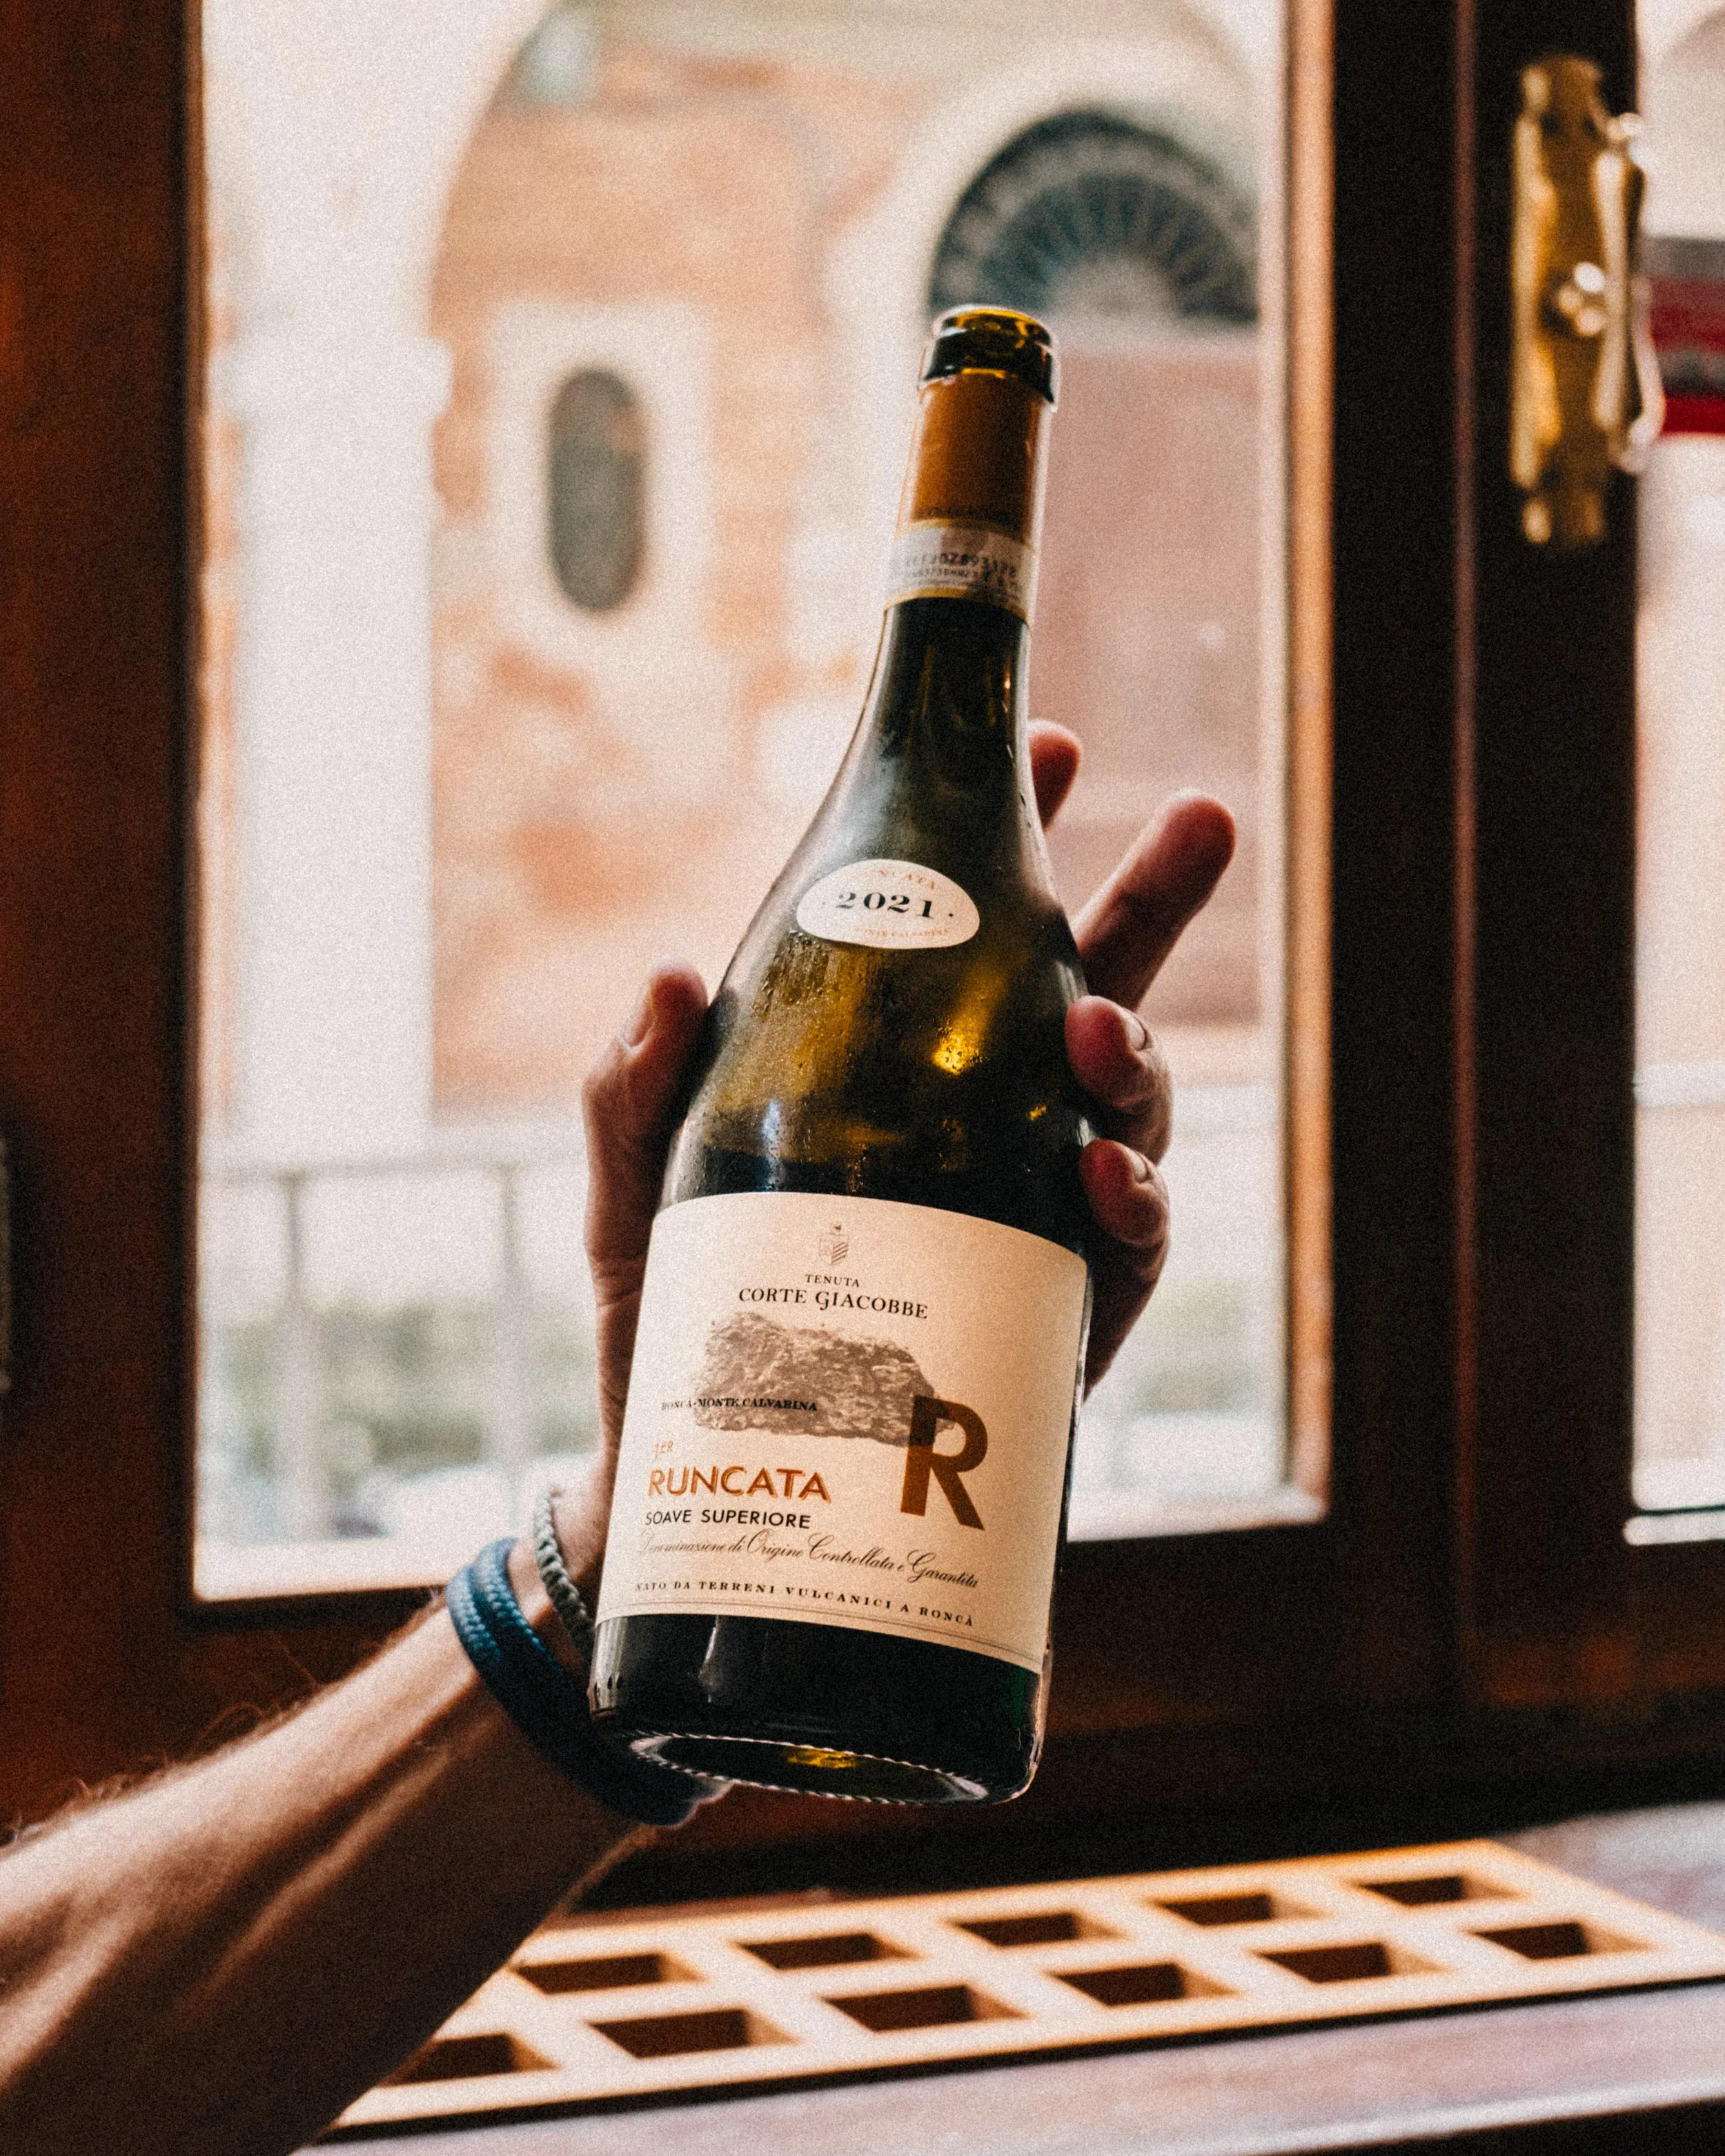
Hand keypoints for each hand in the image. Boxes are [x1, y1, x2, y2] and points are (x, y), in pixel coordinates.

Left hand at [556, 726, 1232, 1596]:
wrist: (700, 1493)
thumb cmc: (664, 1325)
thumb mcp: (626, 1192)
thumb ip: (630, 1089)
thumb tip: (672, 976)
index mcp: (891, 1074)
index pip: (972, 937)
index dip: (1026, 840)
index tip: (1061, 746)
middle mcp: (978, 1129)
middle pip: (1091, 993)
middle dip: (1153, 904)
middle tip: (1205, 821)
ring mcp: (1025, 1218)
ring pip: (1129, 1110)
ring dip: (1138, 1054)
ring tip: (1097, 1029)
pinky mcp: (1051, 1317)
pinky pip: (1126, 1246)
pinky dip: (1134, 1199)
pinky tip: (1105, 1169)